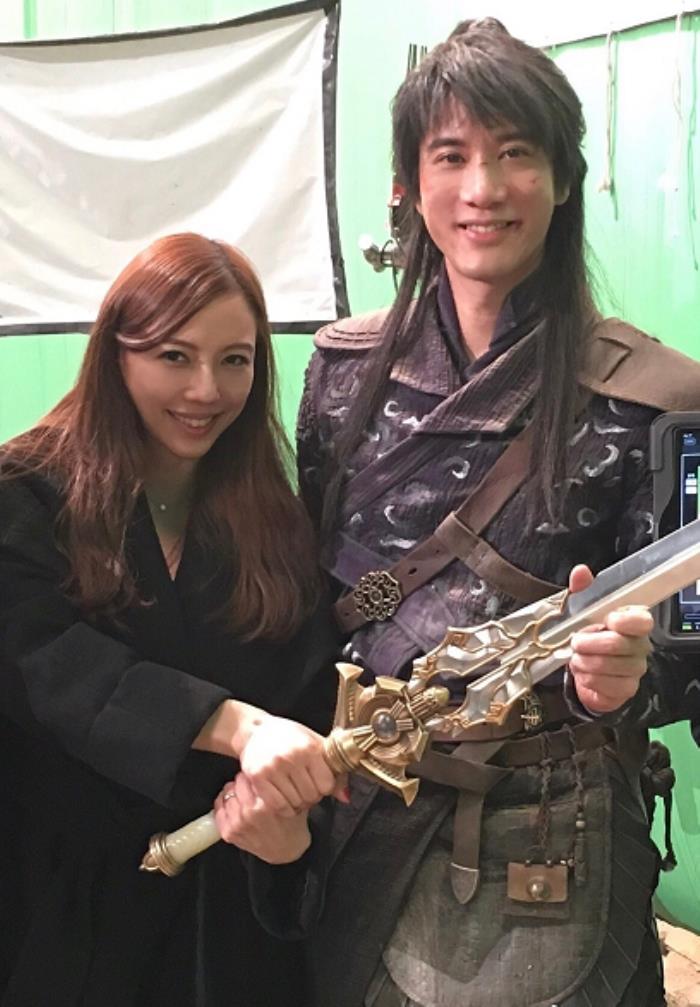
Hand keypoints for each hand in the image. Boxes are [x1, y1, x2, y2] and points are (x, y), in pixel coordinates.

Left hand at [214, 773, 310, 863]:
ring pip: (227, 793)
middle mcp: (250, 813)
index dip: (254, 774)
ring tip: (242, 795)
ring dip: (233, 792)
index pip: (250, 775)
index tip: (258, 776)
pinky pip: (218, 810)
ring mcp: (238, 824)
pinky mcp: (229, 833)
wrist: (286, 851)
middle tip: (250, 784)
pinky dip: (224, 804)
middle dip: (244, 782)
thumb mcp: (291, 799)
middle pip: (237, 782)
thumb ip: (277, 784)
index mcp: (267, 803)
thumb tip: (261, 764)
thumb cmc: (290, 822)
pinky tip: (233, 804)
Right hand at [239, 714, 347, 817]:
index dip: (325, 787)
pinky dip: (283, 807)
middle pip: (311, 796)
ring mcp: (273, 768)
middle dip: (311, 796)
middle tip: (304, 787)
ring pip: (295, 803)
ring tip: (293, 790)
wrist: (258, 730)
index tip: (318, 782)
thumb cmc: (290, 737)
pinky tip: (283, 797)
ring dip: (297, 803)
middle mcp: (291, 758)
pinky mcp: (258, 777)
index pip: (327, 785)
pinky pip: (277, 806)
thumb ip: (334, 769)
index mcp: (309, 748)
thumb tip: (345, 797)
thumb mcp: (315, 745)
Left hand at [567, 564, 652, 713]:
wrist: (588, 669)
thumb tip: (581, 572)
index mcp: (634, 622)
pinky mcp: (626, 689)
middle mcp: (640, 645)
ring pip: (607, 666)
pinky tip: (583, 672)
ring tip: (576, 658)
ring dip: (583, 662)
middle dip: (588, 643)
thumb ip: (582, 591)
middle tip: (575, 642)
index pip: (641, 620)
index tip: (605, 620)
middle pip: (617, 644)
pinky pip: (604, 685)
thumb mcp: (581, 610)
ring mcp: (635, 669)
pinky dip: (587, 679)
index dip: (622, 621)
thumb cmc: (589, 635)